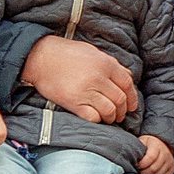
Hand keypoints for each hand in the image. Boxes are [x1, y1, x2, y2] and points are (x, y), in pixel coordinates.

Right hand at [22, 35, 138, 123]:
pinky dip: (97, 120)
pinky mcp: (73, 102)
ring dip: (111, 117)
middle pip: (120, 99)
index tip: (132, 105)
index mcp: (106, 64)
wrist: (41, 57)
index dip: (132, 97)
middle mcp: (98, 78)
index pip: (127, 85)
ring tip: (109, 118)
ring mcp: (86, 91)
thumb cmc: (67, 53)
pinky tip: (96, 118)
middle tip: (120, 114)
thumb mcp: (93, 52)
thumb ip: (112, 65)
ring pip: (109, 110)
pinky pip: (93, 117)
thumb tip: (127, 77)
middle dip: (123, 110)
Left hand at [137, 135, 173, 173]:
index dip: (142, 164)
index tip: (136, 165)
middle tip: (138, 171)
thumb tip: (130, 156)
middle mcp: (165, 153)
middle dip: (143, 172)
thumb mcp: (142, 141)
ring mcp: (170, 161)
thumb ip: (137, 147)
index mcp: (157, 145)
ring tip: (143, 173)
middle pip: (154, 168)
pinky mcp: (172, 168)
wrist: (162, 144)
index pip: (151, 158)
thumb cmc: (148, 145)